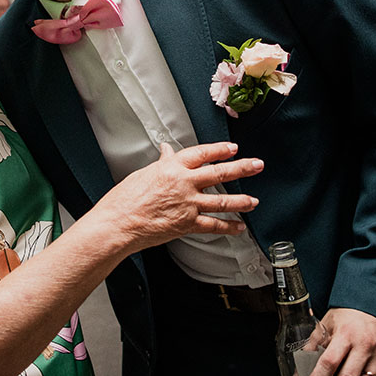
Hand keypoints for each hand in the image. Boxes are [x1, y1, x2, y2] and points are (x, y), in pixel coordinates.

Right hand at [97, 143, 260, 250]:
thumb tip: (167, 152)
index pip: (202, 153)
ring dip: (242, 200)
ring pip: (222, 200)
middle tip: (257, 165)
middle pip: (220, 172)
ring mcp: (188, 204)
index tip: (232, 147)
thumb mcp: (143, 173)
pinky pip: (214, 225)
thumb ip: (162, 164)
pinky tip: (239, 227)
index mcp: (172, 167)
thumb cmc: (125, 199)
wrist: (118, 223)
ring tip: (254, 200)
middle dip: (242, 168)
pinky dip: (229, 227)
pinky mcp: (187, 224)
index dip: (220, 149)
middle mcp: (184, 183)